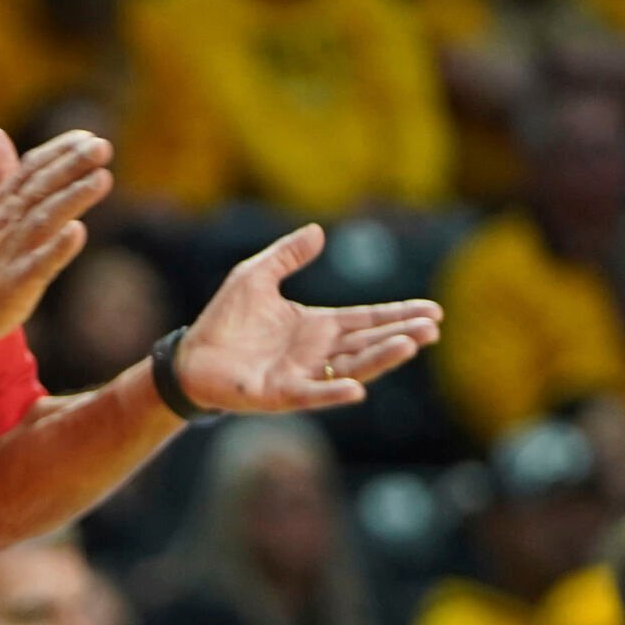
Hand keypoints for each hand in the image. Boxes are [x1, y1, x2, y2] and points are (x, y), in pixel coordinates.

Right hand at [0, 127, 112, 341]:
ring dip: (72, 198)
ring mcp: (12, 252)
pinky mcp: (16, 282)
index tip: (87, 136)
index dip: (59, 151)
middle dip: (71, 165)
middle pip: (41, 187)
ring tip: (102, 178)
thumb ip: (0, 172)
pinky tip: (77, 232)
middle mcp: (7, 222)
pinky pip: (39, 263)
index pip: (31, 169)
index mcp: (2, 203)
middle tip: (102, 146)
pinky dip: (57, 247)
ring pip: (44, 219)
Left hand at [176, 224, 441, 412]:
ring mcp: (303, 375)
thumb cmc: (224, 320)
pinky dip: (333, 393)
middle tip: (434, 328)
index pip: (367, 320)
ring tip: (411, 345)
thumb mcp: (256, 276)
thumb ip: (287, 255)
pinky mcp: (281, 394)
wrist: (190, 357)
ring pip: (351, 368)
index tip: (433, 311)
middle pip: (368, 343)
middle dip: (401, 335)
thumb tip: (318, 231)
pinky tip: (357, 390)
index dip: (398, 315)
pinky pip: (312, 394)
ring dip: (381, 359)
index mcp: (317, 326)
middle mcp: (317, 353)